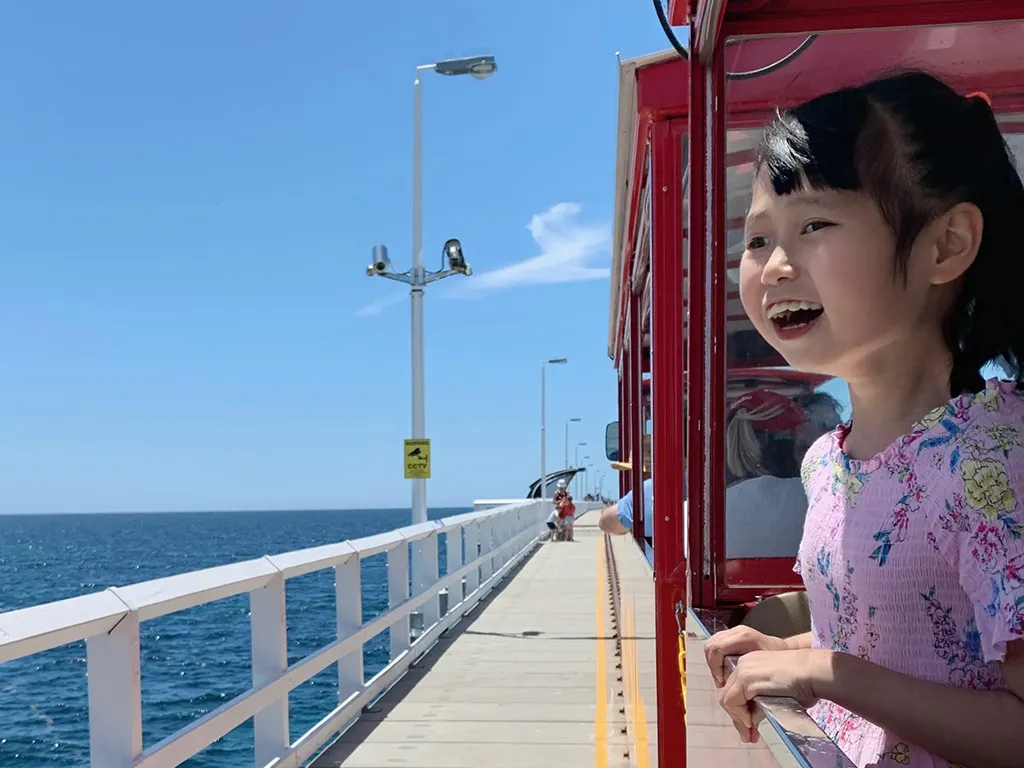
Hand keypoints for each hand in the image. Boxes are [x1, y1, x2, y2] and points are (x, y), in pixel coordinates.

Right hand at [704, 626, 788, 687]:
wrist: (784, 650)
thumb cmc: (778, 660)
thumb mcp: (766, 670)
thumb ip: (750, 679)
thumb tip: (736, 699)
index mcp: (744, 638)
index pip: (716, 649)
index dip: (715, 668)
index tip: (723, 682)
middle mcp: (737, 632)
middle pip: (711, 646)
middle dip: (713, 667)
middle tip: (721, 681)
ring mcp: (733, 631)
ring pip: (711, 645)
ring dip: (713, 663)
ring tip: (722, 677)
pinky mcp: (732, 635)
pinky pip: (716, 645)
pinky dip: (716, 659)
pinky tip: (724, 670)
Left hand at [719, 648, 833, 743]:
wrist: (813, 672)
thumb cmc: (804, 682)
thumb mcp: (776, 693)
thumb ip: (760, 703)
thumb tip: (751, 722)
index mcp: (751, 664)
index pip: (735, 691)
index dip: (740, 712)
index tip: (750, 728)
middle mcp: (744, 663)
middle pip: (729, 695)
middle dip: (738, 718)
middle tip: (748, 736)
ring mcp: (743, 669)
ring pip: (728, 700)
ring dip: (739, 719)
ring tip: (751, 733)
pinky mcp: (745, 678)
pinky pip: (732, 701)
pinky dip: (740, 715)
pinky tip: (752, 722)